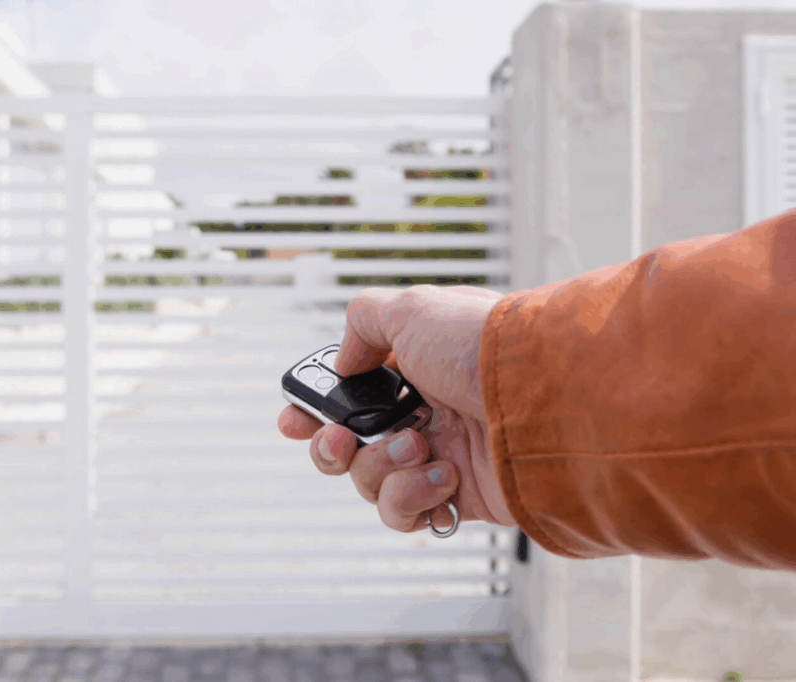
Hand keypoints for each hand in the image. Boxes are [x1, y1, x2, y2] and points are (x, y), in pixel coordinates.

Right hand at [278, 285, 517, 530]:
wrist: (546, 396)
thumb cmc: (482, 347)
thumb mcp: (412, 310)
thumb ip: (363, 323)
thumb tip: (345, 361)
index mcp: (413, 368)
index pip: (350, 394)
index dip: (315, 410)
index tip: (294, 420)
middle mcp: (424, 411)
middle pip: (349, 446)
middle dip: (332, 448)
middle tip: (340, 440)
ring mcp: (440, 456)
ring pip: (371, 481)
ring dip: (382, 466)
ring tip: (420, 445)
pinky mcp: (458, 497)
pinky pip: (407, 512)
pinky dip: (413, 496)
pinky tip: (445, 474)